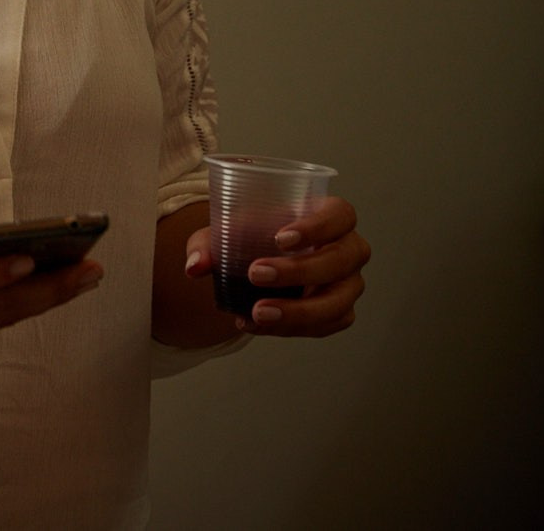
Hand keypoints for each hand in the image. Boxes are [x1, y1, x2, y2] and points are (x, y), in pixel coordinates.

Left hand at [182, 196, 367, 336]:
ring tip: (258, 312)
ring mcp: (348, 283)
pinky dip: (291, 328)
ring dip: (299, 311)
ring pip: (339, 301)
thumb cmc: (253, 234)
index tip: (280, 238)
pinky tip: (257, 324)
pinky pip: (326, 325)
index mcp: (330, 215)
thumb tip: (195, 266)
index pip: (341, 215)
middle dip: (300, 271)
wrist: (255, 260)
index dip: (318, 227)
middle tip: (256, 274)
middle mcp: (348, 249)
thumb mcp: (227, 230)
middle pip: (343, 260)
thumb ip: (208, 242)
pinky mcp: (339, 311)